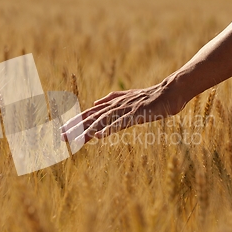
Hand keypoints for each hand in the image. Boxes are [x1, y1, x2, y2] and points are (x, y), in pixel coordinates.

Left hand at [60, 78, 186, 143]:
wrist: (169, 92)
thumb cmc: (150, 98)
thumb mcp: (128, 98)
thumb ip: (111, 99)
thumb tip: (95, 102)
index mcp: (112, 103)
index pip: (89, 114)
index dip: (75, 122)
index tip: (62, 131)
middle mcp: (115, 105)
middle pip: (92, 117)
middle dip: (76, 127)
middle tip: (61, 137)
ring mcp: (125, 109)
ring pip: (103, 121)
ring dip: (88, 130)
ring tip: (76, 139)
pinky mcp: (136, 114)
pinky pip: (121, 123)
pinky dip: (109, 129)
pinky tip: (100, 136)